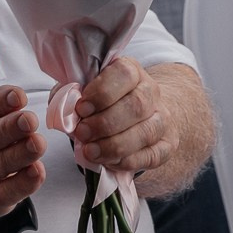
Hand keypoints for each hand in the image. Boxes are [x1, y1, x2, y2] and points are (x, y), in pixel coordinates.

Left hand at [71, 56, 174, 173]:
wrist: (132, 115)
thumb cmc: (100, 102)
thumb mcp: (81, 91)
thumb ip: (72, 94)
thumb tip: (66, 110)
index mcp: (131, 71)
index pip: (124, 74)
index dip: (102, 92)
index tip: (81, 108)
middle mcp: (151, 92)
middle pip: (136, 106)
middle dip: (105, 123)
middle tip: (82, 133)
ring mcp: (162, 119)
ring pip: (146, 132)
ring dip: (114, 145)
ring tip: (90, 151)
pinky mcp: (167, 145)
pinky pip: (152, 155)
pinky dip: (127, 161)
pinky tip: (108, 161)